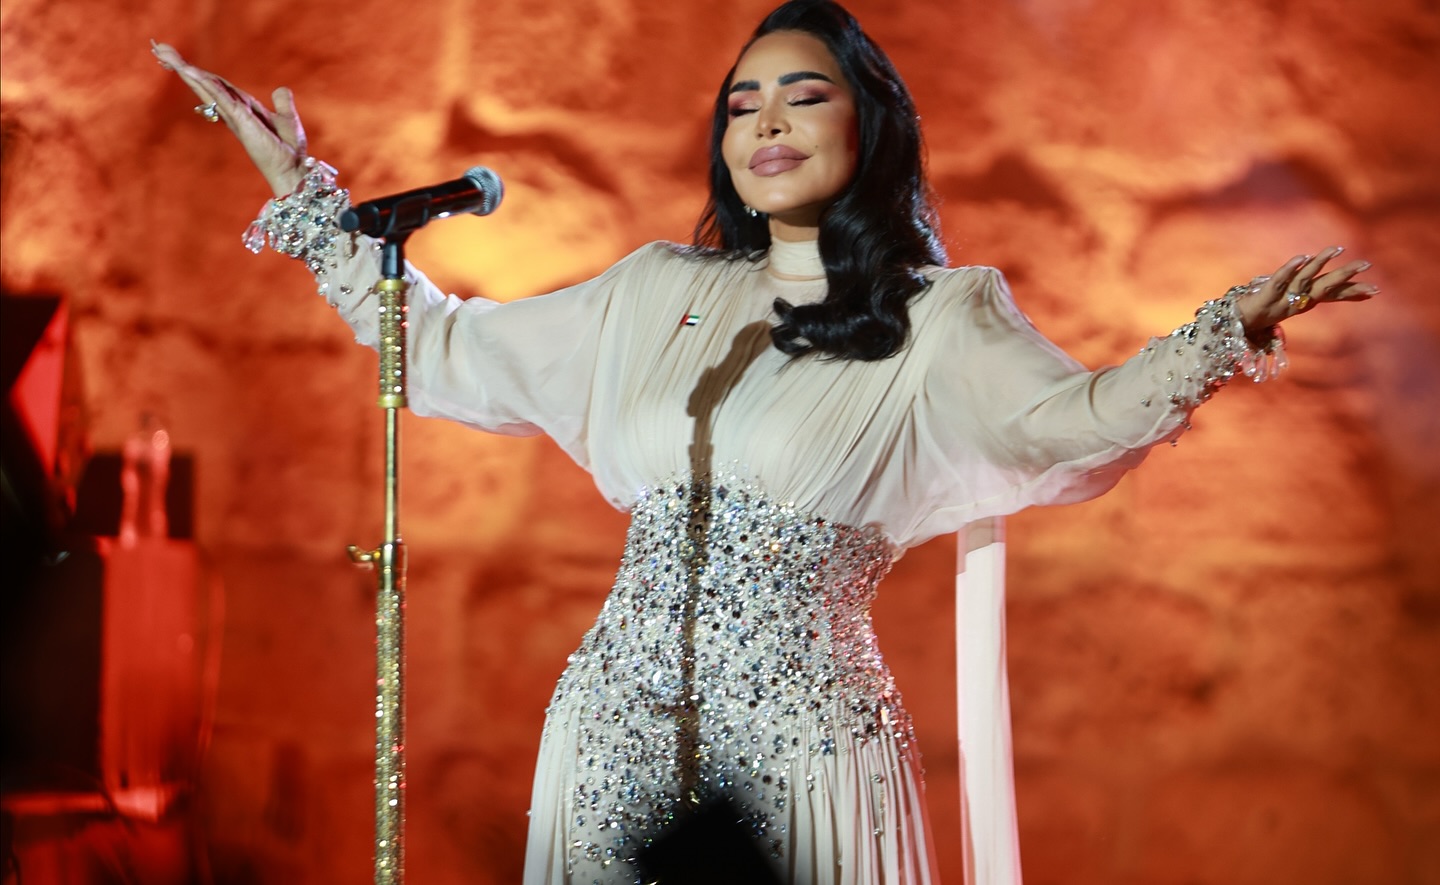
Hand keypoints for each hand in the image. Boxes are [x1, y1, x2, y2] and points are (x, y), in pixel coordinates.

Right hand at [151, 40, 307, 196]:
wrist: (294, 169)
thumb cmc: (288, 150)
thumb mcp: (286, 118)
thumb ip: (281, 103)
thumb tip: (280, 90)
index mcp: (240, 109)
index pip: (216, 86)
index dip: (200, 72)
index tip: (177, 59)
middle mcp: (232, 112)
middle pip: (205, 84)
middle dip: (182, 67)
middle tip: (160, 49)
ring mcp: (234, 116)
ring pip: (206, 88)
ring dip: (186, 70)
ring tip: (164, 54)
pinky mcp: (240, 121)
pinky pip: (221, 98)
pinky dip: (206, 84)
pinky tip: (190, 71)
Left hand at [1238, 246, 1377, 333]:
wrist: (1234, 326)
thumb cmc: (1262, 313)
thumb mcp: (1286, 306)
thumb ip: (1304, 296)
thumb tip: (1322, 288)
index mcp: (1303, 303)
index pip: (1331, 296)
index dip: (1352, 293)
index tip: (1374, 291)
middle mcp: (1295, 302)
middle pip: (1324, 287)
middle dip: (1346, 276)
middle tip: (1366, 265)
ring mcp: (1280, 300)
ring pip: (1304, 279)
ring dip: (1320, 264)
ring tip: (1336, 249)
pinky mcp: (1264, 297)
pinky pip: (1279, 280)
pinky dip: (1290, 268)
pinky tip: (1302, 256)